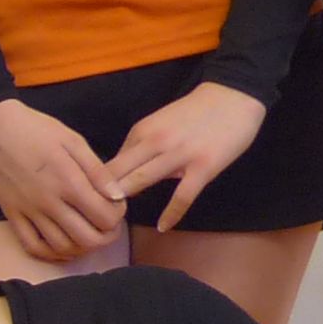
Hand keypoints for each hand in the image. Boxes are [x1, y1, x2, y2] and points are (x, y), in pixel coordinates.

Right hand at [0, 99, 121, 264]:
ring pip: (62, 248)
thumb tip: (117, 197)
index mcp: (69, 181)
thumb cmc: (36, 129)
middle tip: (108, 225)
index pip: (105, 217)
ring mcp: (28, 212)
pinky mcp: (12, 215)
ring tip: (88, 233)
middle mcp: (49, 203)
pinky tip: (62, 244)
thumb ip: (97, 171)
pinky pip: (32, 246)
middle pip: (87, 240)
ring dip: (81, 247)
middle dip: (105, 237)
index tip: (116, 205)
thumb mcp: (73, 141)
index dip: (118, 216)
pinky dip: (51, 253)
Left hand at [103, 81, 268, 233]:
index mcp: (141, 131)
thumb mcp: (158, 122)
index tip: (89, 202)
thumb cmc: (195, 112)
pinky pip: (182, 196)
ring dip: (126, 201)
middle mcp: (155, 141)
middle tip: (92, 216)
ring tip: (115, 221)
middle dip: (101, 195)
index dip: (96, 184)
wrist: (233, 96)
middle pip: (118, 172)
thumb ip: (140, 146)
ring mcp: (179, 154)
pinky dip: (171, 214)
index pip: (111, 162)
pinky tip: (163, 227)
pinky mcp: (203, 167)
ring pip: (141, 180)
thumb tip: (121, 173)